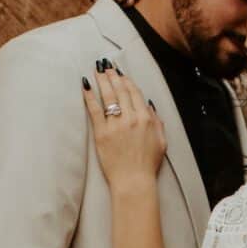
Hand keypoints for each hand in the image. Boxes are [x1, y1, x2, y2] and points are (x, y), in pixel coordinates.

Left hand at [84, 62, 165, 192]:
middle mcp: (131, 118)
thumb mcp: (161, 141)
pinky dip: (89, 97)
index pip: (134, 93)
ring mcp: (115, 125)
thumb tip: (149, 104)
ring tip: (96, 70)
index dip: (126, 80)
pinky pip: (94, 110)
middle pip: (120, 91)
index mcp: (146, 118)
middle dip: (112, 75)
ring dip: (101, 81)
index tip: (120, 73)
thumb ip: (157, 121)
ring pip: (107, 97)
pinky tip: (86, 86)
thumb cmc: (148, 164)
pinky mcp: (102, 133)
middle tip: (105, 65)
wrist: (134, 181)